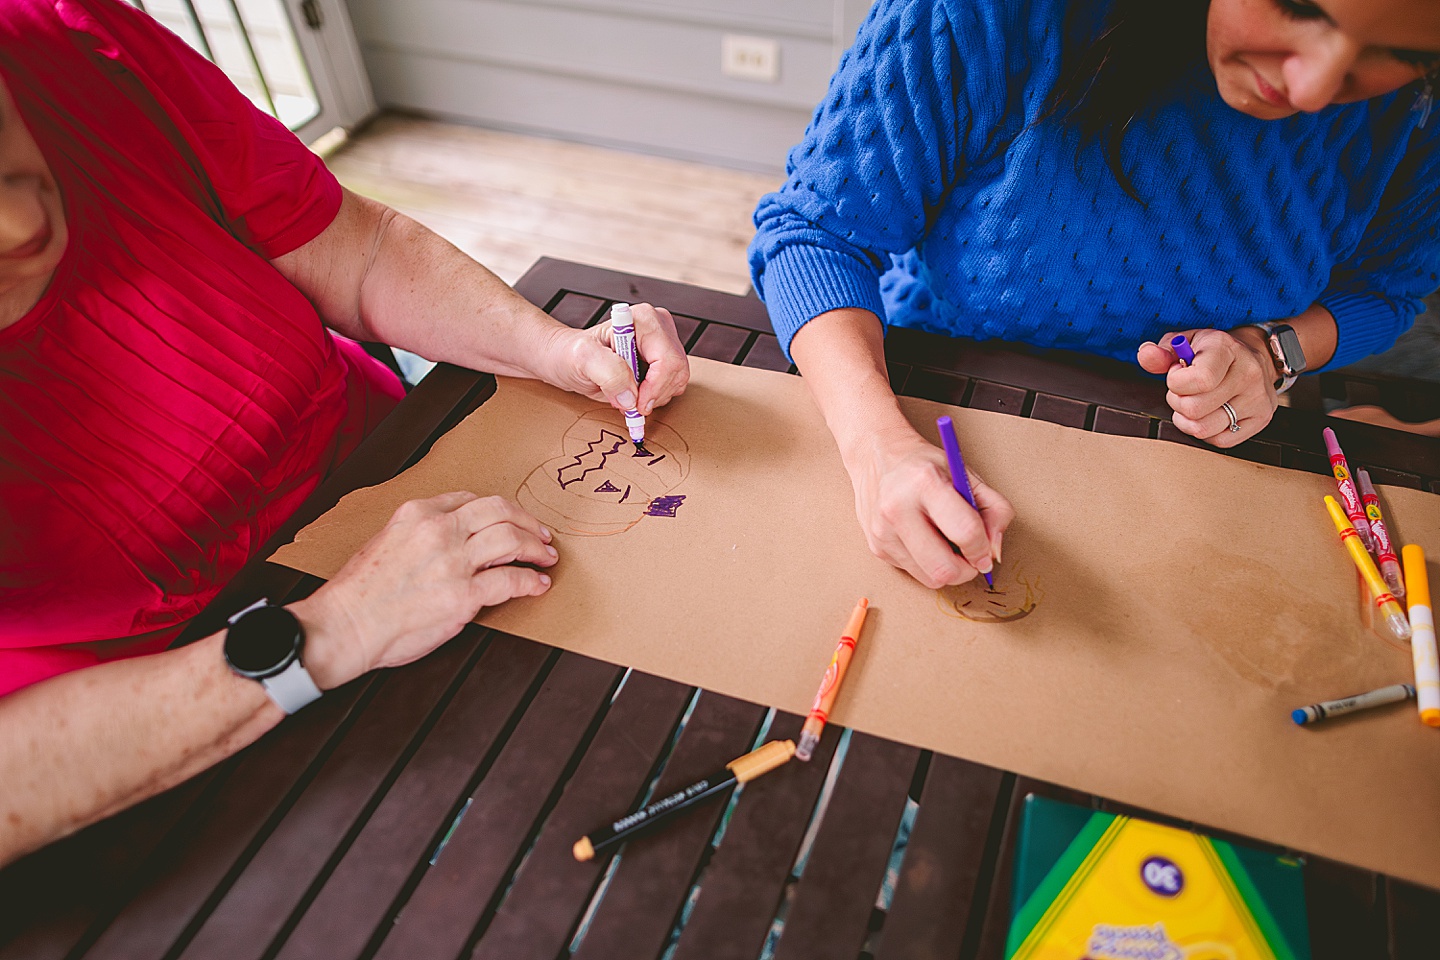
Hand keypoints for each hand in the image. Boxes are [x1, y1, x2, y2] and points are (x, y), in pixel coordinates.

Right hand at [291, 492, 556, 688]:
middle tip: (541, 535)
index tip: (510, 519)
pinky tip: (537, 585)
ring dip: (536, 548)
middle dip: (528, 521)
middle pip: (500, 511)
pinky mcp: (463, 596)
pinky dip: (530, 581)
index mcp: (417, 514)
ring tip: (546, 557)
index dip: (498, 510)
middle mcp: (439, 531)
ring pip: (511, 539)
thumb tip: (448, 539)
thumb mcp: (384, 541)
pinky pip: (510, 580)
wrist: (343, 626)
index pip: (470, 499)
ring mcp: (453, 562)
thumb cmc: (358, 594)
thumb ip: (418, 533)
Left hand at [547, 303, 688, 415]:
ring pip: (678, 380)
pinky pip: (673, 385)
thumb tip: (632, 397)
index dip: (655, 388)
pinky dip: (655, 397)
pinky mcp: (664, 358)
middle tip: (627, 402)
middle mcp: (659, 326)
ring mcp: (664, 342)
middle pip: (677, 371)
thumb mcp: (582, 359)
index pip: (668, 360)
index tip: (635, 405)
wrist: (567, 358)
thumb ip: (608, 373)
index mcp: (643, 319)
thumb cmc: (571, 354)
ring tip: (626, 393)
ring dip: (653, 397)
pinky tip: (634, 392)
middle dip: (653, 394)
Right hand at [845, 428, 1014, 588]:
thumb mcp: (966, 475)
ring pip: (931, 578)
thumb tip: (994, 552)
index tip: (987, 551)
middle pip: (944, 568)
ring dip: (948, 570)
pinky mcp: (877, 548)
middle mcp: (898, 508)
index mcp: (925, 482)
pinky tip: (927, 542)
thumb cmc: (925, 466)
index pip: (965, 531)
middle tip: (971, 557)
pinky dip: (928, 565)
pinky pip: (915, 573)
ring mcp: (883, 531)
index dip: (983, 549)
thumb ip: (994, 509)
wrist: (877, 459)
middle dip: (967, 570)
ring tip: (948, 545)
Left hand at [1136, 327, 1276, 446]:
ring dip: (1188, 419)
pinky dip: (1205, 431)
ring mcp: (1258, 399)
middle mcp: (1248, 374)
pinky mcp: (1261, 418)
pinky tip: (1208, 413)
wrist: (1253, 356)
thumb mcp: (1185, 343)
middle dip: (1178, 402)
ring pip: (1203, 429)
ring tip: (1194, 401)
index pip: (1199, 380)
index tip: (1177, 374)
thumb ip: (1161, 352)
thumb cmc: (1212, 352)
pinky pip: (1219, 440)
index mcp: (1227, 349)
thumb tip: (1146, 355)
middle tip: (1184, 391)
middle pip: (1194, 409)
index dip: (1176, 383)